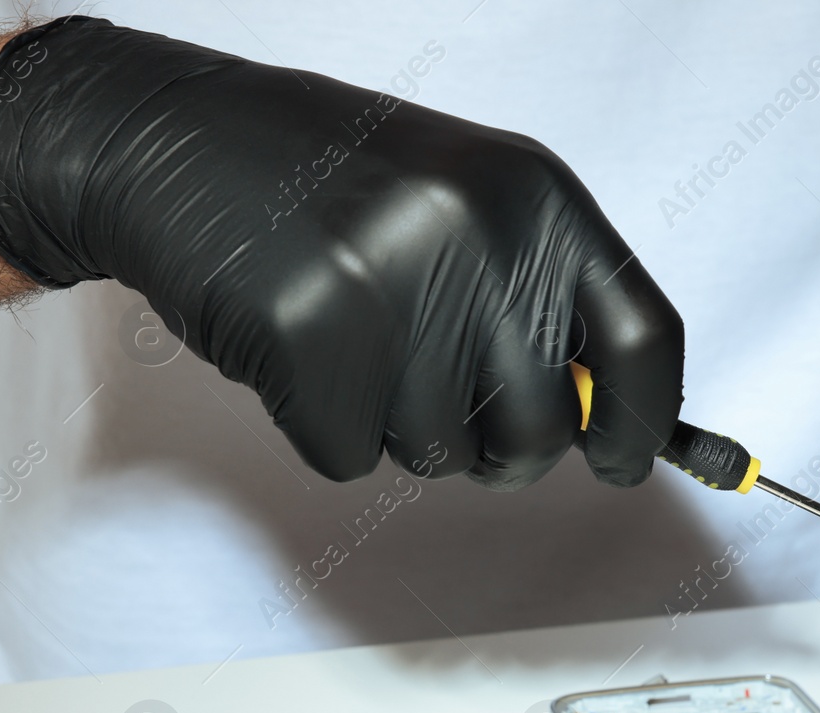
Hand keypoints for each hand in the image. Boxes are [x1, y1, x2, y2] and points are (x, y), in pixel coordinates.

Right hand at [0, 17, 681, 486]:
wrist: (173, 144)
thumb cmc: (331, 189)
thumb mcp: (468, 208)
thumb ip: (545, 302)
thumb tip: (608, 426)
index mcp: (540, 197)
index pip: (644, 340)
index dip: (646, 423)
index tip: (624, 461)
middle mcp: (484, 233)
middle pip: (546, 429)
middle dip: (503, 452)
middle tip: (450, 407)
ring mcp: (398, 283)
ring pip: (445, 456)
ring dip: (402, 429)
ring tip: (360, 340)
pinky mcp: (314, 338)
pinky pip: (353, 460)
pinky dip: (328, 430)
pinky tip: (303, 352)